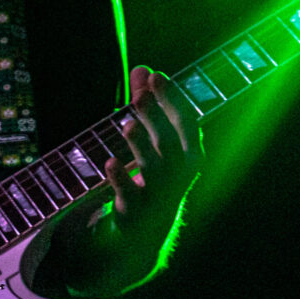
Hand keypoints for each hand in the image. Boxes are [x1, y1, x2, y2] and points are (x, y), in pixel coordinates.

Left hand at [105, 67, 202, 245]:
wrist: (147, 229)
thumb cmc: (154, 175)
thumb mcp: (153, 139)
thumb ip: (147, 105)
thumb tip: (141, 68)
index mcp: (190, 153)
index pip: (185, 121)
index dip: (171, 98)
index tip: (155, 75)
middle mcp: (179, 173)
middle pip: (170, 141)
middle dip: (156, 116)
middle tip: (139, 95)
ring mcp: (158, 194)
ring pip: (153, 167)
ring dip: (141, 145)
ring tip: (127, 125)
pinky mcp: (136, 211)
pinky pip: (129, 194)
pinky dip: (120, 179)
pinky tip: (109, 163)